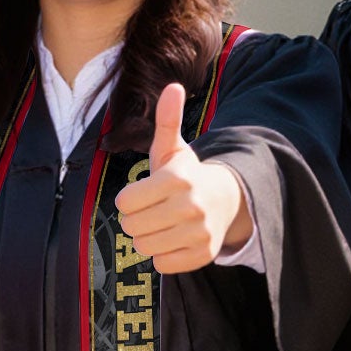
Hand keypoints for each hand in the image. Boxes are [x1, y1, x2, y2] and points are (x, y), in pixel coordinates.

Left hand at [113, 82, 249, 273]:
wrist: (225, 200)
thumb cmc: (187, 174)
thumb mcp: (173, 148)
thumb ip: (167, 120)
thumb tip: (173, 86)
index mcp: (178, 179)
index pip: (125, 202)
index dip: (128, 199)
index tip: (142, 194)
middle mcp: (191, 207)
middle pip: (132, 227)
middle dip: (136, 219)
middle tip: (151, 210)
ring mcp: (199, 233)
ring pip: (144, 247)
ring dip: (147, 237)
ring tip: (162, 224)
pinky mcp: (203, 255)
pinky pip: (162, 264)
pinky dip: (162, 255)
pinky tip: (173, 239)